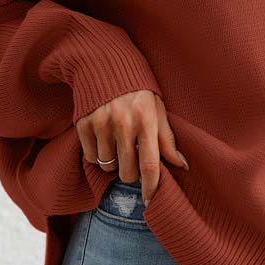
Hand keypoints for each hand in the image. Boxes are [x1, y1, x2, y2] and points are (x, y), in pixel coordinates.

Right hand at [75, 89, 188, 205]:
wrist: (103, 64)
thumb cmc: (137, 90)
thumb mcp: (157, 108)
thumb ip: (167, 139)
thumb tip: (182, 165)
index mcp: (146, 120)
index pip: (149, 164)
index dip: (151, 186)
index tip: (151, 200)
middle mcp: (123, 123)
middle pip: (127, 172)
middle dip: (131, 172)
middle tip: (132, 156)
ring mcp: (101, 124)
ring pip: (108, 166)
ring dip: (114, 162)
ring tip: (117, 143)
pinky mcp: (83, 124)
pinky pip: (91, 157)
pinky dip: (97, 155)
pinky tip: (103, 138)